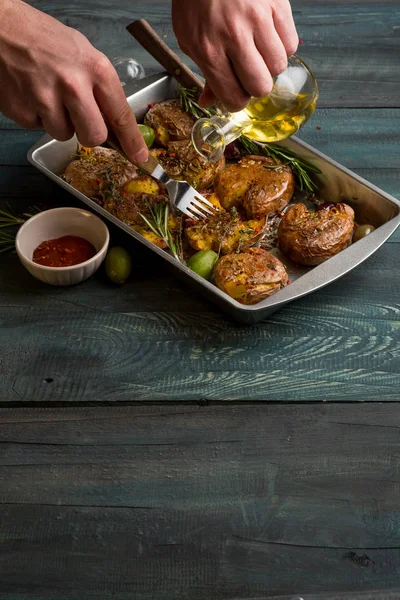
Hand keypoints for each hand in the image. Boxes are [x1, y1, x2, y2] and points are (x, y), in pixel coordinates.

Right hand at [0, 0, 147, 161]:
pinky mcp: (22, 109)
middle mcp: (73, 84)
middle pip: (94, 136)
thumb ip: (100, 87)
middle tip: (78, 117)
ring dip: (59, 122)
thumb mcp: (83, 53)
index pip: (120, 115)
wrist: (1, 26)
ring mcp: (45, 98)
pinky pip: (39, 128)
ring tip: (48, 94)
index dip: (132, 142)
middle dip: (88, 134)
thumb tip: (114, 122)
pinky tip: (31, 93)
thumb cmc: (43, 39)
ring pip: (64, 135)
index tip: (140, 158)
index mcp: (95, 68)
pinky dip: (36, 116)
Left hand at [172, 0, 298, 111]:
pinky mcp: (277, 4)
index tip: (236, 95)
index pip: (233, 97)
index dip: (236, 102)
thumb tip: (209, 101)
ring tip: (259, 53)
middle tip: (248, 74)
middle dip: (255, 87)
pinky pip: (291, 43)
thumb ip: (203, 71)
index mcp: (208, 49)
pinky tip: (269, 38)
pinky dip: (283, 47)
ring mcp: (258, 18)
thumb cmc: (196, 0)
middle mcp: (234, 36)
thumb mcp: (188, 37)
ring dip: (270, 66)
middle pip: (261, 86)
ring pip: (279, 66)